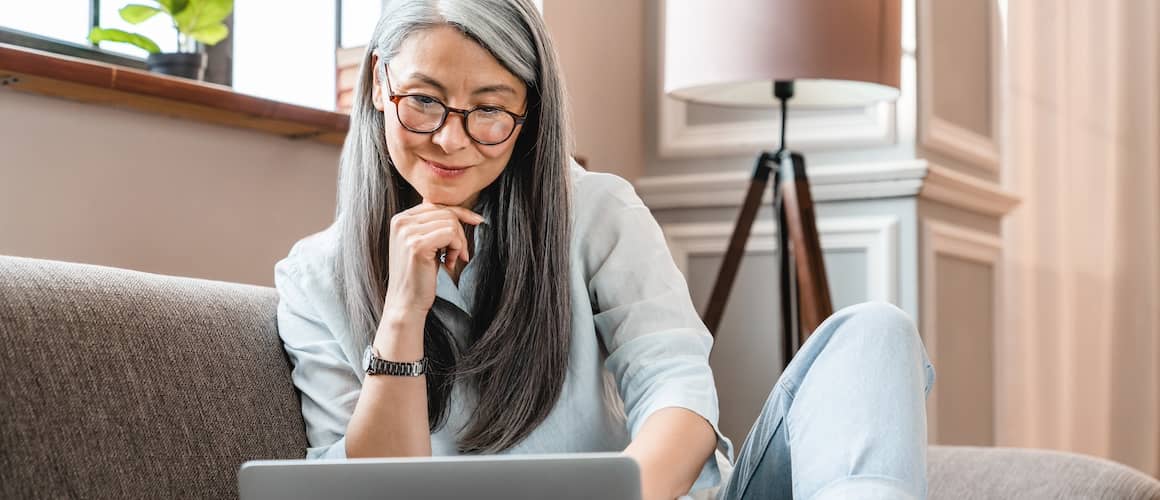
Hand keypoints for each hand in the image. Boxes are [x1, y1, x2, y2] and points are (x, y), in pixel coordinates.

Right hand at [382, 202, 483, 318]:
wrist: (406, 302)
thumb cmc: (418, 275)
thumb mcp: (423, 244)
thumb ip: (431, 225)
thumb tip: (454, 210)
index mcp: (400, 219)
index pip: (436, 204)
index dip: (459, 213)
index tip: (477, 221)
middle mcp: (401, 222)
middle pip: (445, 212)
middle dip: (460, 232)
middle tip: (460, 254)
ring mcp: (407, 232)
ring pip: (451, 222)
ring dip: (458, 243)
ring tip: (451, 260)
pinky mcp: (417, 245)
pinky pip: (450, 233)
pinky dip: (456, 247)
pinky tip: (449, 263)